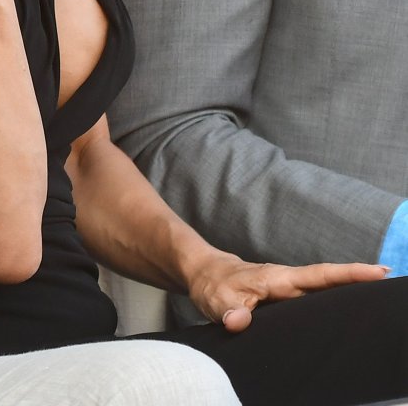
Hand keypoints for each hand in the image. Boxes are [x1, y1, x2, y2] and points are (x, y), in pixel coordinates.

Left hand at [188, 249, 388, 330]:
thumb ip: (230, 311)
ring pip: (324, 292)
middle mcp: (289, 282)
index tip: (378, 272)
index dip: (349, 274)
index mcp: (280, 279)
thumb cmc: (214, 285)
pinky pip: (313, 302)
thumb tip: (239, 322)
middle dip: (361, 282)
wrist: (205, 275)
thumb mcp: (217, 299)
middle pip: (331, 282)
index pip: (321, 275)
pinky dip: (332, 302)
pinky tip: (346, 314)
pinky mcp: (285, 301)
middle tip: (392, 285)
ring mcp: (288, 291)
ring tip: (379, 300)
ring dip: (349, 293)